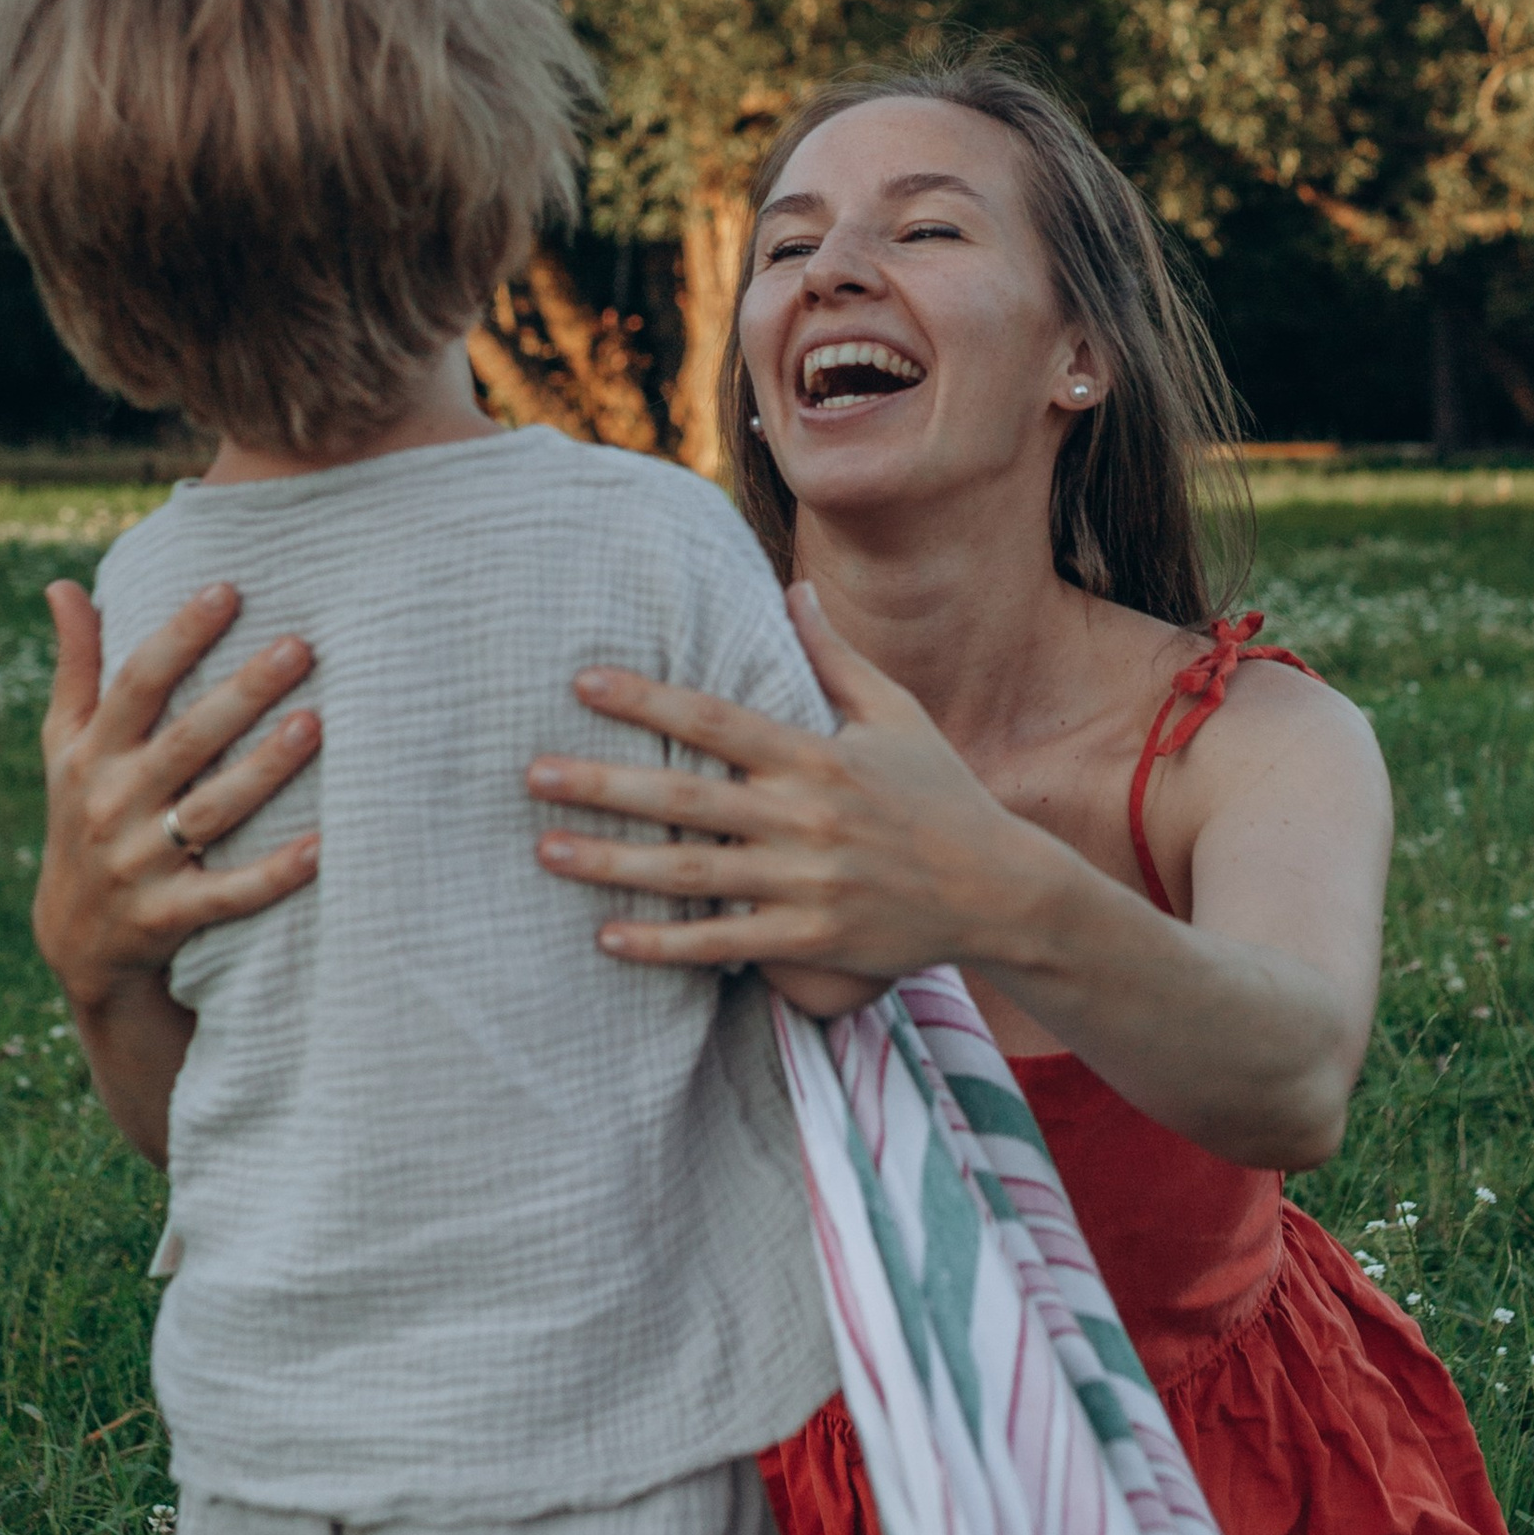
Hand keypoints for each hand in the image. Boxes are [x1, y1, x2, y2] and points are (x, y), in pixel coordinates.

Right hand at [34, 577, 321, 1011]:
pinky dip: (274, 874)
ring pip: (212, 810)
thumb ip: (76, 668)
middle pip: (186, 741)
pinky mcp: (170, 916)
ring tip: (314, 724)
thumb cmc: (83, 815)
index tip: (228, 589)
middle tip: (300, 647)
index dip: (180, 636)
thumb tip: (63, 583)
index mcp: (92, 755)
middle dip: (242, 693)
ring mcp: (140, 863)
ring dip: (263, 770)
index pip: (137, 684)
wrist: (76, 940)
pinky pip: (230, 893)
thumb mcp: (65, 746)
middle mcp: (113, 804)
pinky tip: (321, 847)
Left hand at [525, 583, 1043, 985]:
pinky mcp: (813, 941)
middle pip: (688, 800)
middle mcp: (807, 819)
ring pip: (694, 875)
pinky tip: (606, 939)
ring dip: (614, 865)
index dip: (648, 700)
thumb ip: (833, 657)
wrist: (1001, 891)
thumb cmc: (941, 793)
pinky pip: (725, 944)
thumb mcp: (896, 714)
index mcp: (818, 757)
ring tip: (545, 851)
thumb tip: (792, 590)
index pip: (717, 721)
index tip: (582, 682)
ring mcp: (808, 885)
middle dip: (606, 785)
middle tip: (532, 774)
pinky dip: (666, 945)